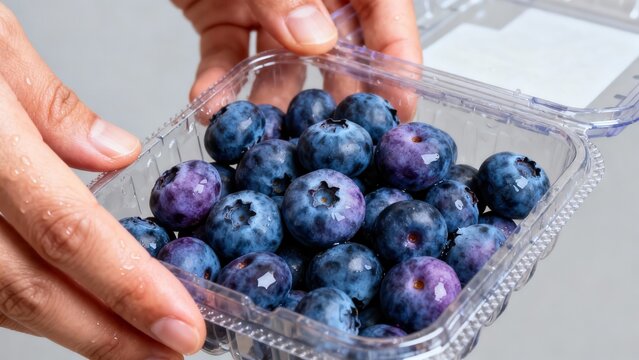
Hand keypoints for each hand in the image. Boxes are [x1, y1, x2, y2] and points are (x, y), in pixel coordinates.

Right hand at [0, 4, 204, 358]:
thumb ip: (49, 106)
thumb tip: (114, 155)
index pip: (67, 231)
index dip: (128, 288)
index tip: (181, 326)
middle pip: (32, 288)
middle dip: (110, 333)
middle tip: (170, 352)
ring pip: (2, 299)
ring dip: (75, 328)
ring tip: (134, 340)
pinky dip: (31, 303)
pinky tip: (74, 309)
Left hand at [173, 0, 420, 120]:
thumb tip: (316, 38)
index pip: (386, 12)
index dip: (398, 60)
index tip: (400, 108)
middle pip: (339, 47)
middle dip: (335, 95)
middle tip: (335, 135)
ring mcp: (268, 2)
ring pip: (282, 62)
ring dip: (271, 99)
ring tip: (265, 133)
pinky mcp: (224, 13)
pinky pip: (227, 54)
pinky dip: (218, 80)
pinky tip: (211, 104)